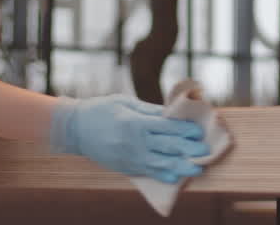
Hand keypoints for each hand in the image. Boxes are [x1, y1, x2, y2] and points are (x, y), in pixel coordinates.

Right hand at [48, 94, 209, 182]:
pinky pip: (147, 172)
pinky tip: (175, 177)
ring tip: (197, 169)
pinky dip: (162, 175)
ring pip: (160, 163)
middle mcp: (134, 142)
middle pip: (167, 147)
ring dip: (181, 166)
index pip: (166, 127)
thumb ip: (149, 110)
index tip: (199, 132)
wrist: (73, 129)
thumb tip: (171, 114)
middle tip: (206, 152)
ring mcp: (129, 156)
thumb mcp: (125, 102)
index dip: (184, 130)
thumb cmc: (100, 110)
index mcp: (135, 122)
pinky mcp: (124, 166)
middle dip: (188, 150)